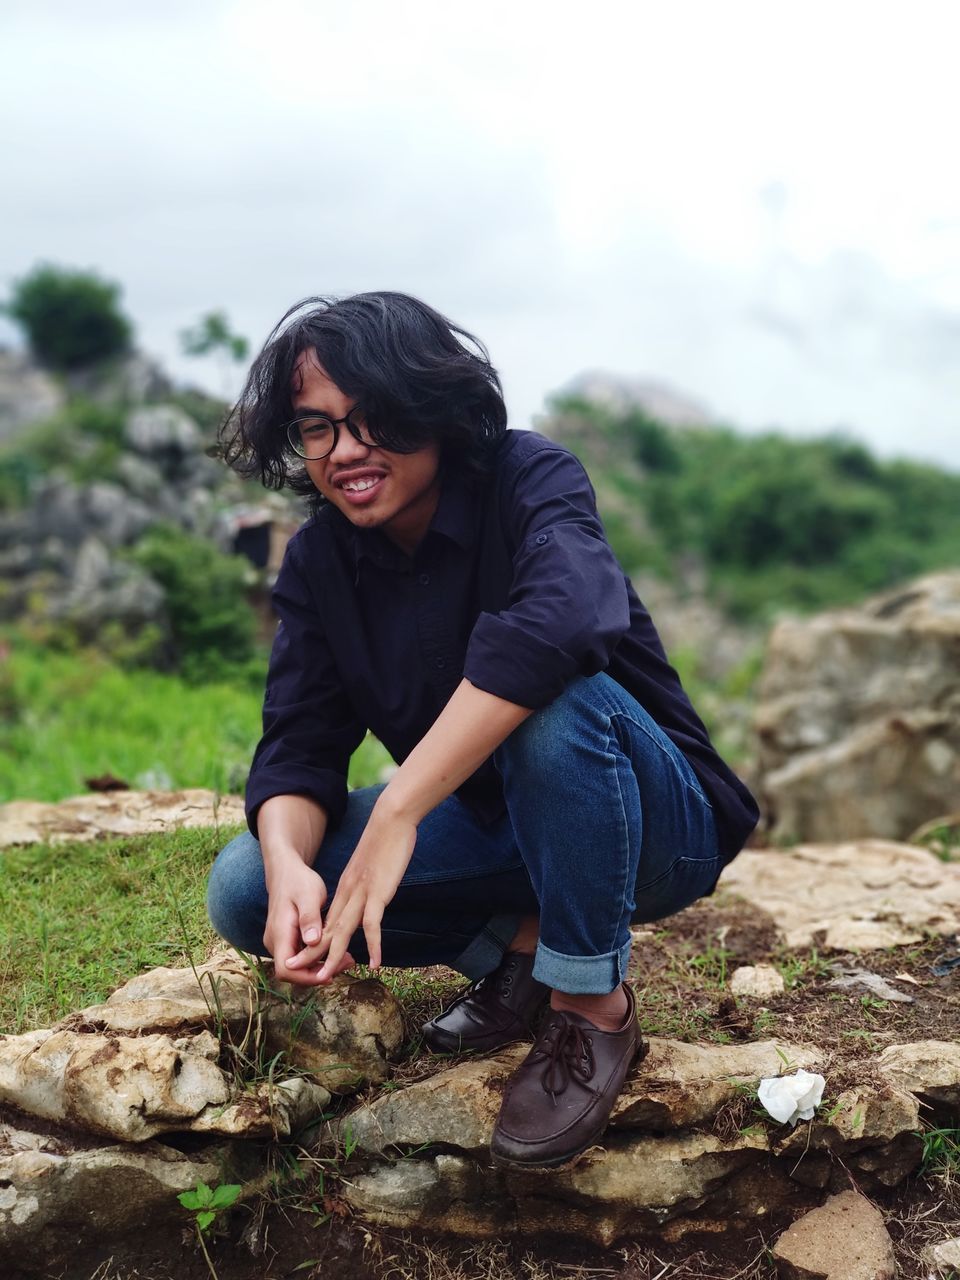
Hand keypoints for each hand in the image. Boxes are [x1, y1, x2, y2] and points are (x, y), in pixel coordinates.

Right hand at [262, 858, 353, 985]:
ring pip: (298, 966)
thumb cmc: (298, 881)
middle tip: (348, 963)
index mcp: (279, 933)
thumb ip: (309, 918)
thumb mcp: (308, 894)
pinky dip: (318, 958)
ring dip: (321, 966)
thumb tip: (312, 941)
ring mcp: (280, 942)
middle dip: (319, 973)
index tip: (330, 974)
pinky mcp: (287, 940)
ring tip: (348, 958)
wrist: (286, 872)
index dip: (306, 977)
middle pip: (294, 972)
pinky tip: (337, 950)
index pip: (286, 969)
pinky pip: (300, 956)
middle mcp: (275, 941)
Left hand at [305, 807, 417, 981]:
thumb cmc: (384, 843)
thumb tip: (360, 907)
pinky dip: (374, 945)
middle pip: (328, 931)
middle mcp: (348, 895)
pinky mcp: (377, 891)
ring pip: (343, 931)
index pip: (327, 924)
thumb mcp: (368, 871)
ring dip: (334, 956)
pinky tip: (376, 963)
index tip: (313, 963)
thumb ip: (362, 889)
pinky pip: (372, 924)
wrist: (390, 819)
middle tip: (307, 978)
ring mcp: (361, 894)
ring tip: (328, 977)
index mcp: (345, 890)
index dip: (318, 945)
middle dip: (315, 956)